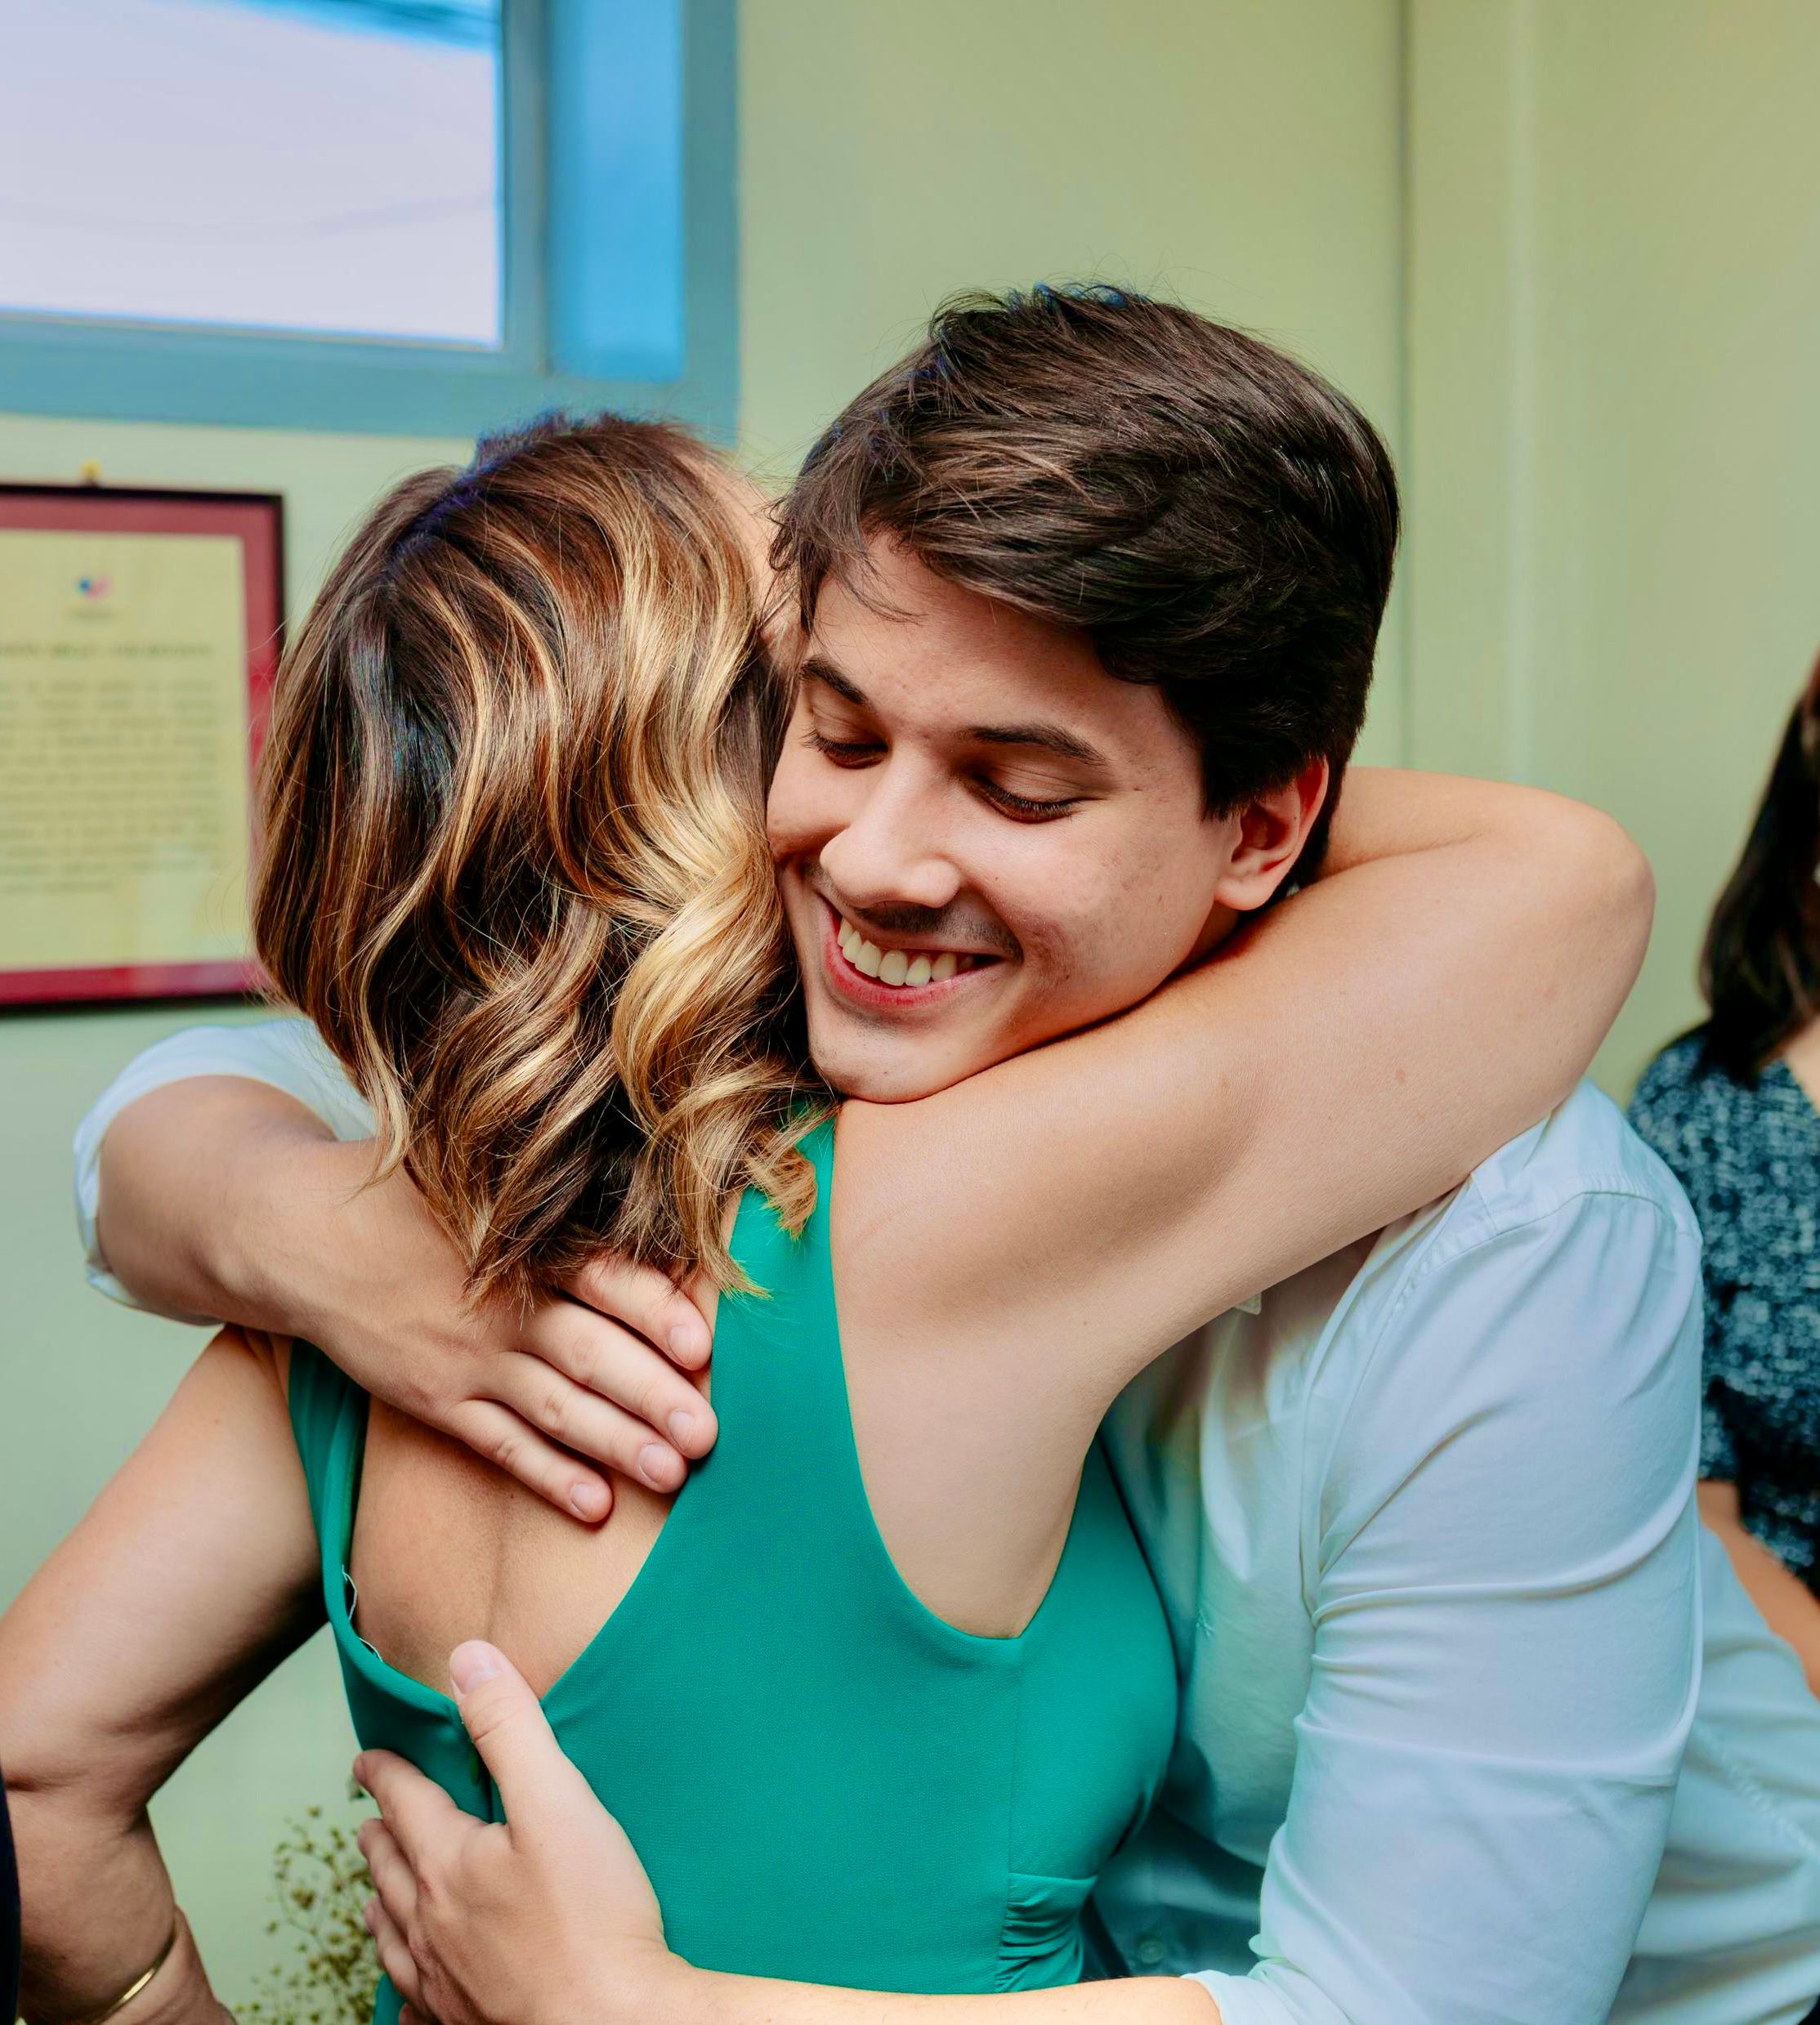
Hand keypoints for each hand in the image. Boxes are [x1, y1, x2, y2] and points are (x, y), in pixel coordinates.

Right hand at [264, 1135, 718, 1519]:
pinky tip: (595, 1506)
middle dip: (652, 1395)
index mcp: (523, 1240)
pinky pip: (499, 1445)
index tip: (701, 1346)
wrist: (302, 1233)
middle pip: (589, 1353)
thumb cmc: (416, 1198)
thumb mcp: (485, 1178)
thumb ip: (564, 1203)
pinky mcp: (434, 1398)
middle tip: (708, 1433)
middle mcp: (499, 1303)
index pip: (602, 1277)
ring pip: (554, 1408)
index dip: (654, 1311)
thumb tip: (660, 1210)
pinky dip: (548, 1474)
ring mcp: (465, 1357)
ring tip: (674, 1474)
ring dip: (616, 1443)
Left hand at [355, 1642, 687, 2024]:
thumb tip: (467, 1659)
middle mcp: (432, 1927)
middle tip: (369, 1821)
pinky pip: (417, 2007)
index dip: (386, 1772)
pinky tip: (409, 1994)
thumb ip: (511, 1728)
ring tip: (375, 1896)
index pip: (405, 1802)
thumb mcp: (558, 1802)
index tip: (367, 1758)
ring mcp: (445, 1985)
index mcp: (449, 1865)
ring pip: (395, 1939)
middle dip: (380, 1838)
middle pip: (392, 1871)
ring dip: (382, 1905)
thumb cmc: (592, 1918)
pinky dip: (405, 1990)